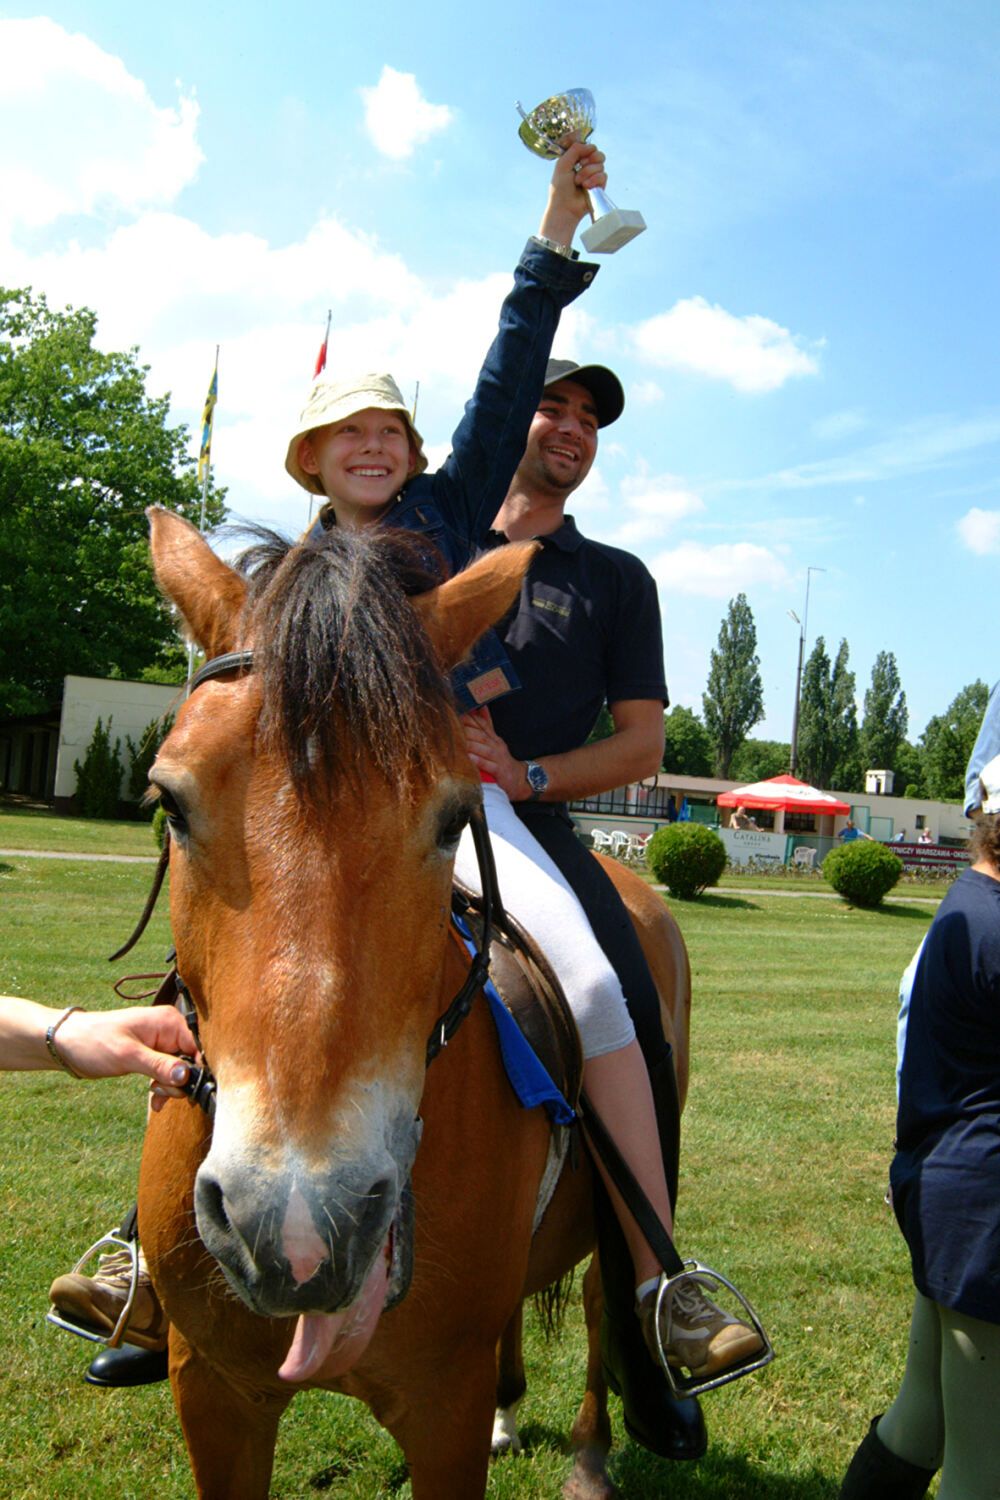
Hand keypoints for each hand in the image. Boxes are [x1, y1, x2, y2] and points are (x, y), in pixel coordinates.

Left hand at [55, 1006, 197, 1100]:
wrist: (67, 1044)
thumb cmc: (94, 1042)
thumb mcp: (128, 1055)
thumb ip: (160, 1065)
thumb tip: (187, 1076)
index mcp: (168, 1022)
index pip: (197, 1048)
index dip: (195, 1070)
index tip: (183, 1089)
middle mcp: (169, 1030)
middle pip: (191, 1061)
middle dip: (179, 1082)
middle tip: (158, 1090)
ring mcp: (160, 1043)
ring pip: (180, 1071)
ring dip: (169, 1087)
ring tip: (152, 1093)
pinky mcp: (152, 1056)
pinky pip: (168, 1074)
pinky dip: (162, 1088)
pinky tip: (153, 1098)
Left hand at [462, 708, 532, 801]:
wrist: (520, 779)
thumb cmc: (502, 761)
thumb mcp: (495, 742)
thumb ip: (487, 725)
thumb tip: (481, 707)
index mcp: (494, 738)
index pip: (481, 725)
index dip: (469, 718)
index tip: (455, 714)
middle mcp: (497, 745)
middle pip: (481, 735)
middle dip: (466, 730)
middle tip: (451, 727)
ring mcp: (499, 758)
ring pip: (484, 749)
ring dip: (471, 744)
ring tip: (457, 741)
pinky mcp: (500, 771)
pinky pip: (489, 765)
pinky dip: (479, 761)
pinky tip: (469, 758)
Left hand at [538, 140, 606, 246]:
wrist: (565, 207)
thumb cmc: (560, 188)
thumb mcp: (562, 164)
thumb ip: (574, 150)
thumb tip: (591, 146)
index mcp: (577, 160)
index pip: (589, 147)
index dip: (586, 150)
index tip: (578, 158)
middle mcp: (587, 167)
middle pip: (598, 153)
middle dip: (589, 160)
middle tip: (580, 166)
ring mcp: (594, 177)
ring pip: (600, 164)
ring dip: (588, 172)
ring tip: (579, 182)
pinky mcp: (600, 186)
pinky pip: (603, 175)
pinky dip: (594, 180)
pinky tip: (586, 187)